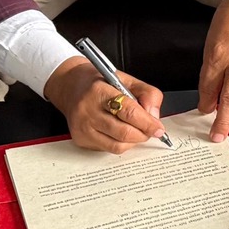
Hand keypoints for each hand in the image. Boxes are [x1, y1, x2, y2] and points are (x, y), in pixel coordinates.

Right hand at [45, 56, 165, 153]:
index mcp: (99, 92)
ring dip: (133, 141)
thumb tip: (154, 117)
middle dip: (143, 134)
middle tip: (150, 129)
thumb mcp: (126, 80)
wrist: (70, 87)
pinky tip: (120, 132)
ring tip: (136, 130)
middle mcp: (87, 111)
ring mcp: (82, 128)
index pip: (128, 112)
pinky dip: (120, 144)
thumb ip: (147, 94)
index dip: (147, 123)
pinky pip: (108, 149)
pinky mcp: (80, 139)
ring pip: (117, 145)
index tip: (158, 128)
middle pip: (124, 133)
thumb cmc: (99, 83)